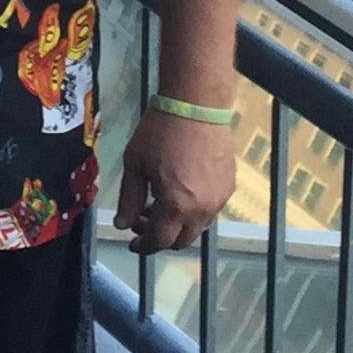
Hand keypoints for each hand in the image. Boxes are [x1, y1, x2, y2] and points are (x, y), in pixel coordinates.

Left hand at [112, 103, 236, 252]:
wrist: (197, 106)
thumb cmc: (160, 132)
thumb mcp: (135, 164)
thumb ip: (129, 199)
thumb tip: (122, 224)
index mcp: (176, 206)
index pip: (159, 241)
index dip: (144, 245)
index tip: (132, 243)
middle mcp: (202, 210)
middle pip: (181, 240)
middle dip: (160, 236)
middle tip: (142, 219)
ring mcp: (219, 200)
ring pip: (197, 227)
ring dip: (177, 224)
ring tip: (159, 202)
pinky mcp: (229, 187)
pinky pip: (210, 210)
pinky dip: (193, 211)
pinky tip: (180, 191)